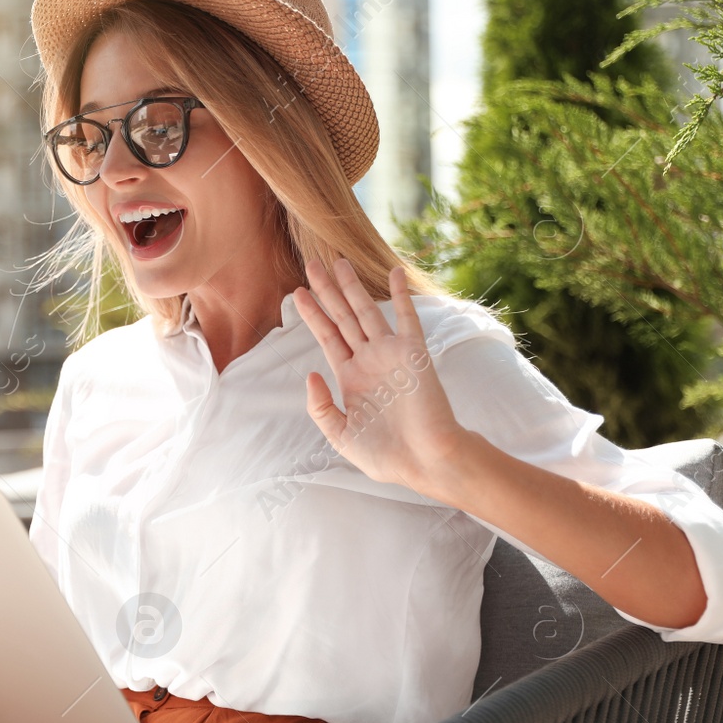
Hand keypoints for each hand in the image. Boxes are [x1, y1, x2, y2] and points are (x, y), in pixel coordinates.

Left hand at [292, 257, 471, 490]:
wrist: (425, 462)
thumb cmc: (387, 455)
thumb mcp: (340, 435)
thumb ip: (321, 407)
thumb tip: (311, 374)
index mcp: (351, 377)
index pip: (327, 337)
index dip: (312, 314)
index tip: (297, 292)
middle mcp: (369, 360)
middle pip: (342, 317)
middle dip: (326, 290)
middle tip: (311, 263)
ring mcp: (391, 354)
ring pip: (366, 312)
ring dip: (353, 286)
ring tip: (337, 261)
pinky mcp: (414, 353)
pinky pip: (407, 318)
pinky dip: (401, 294)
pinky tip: (394, 272)